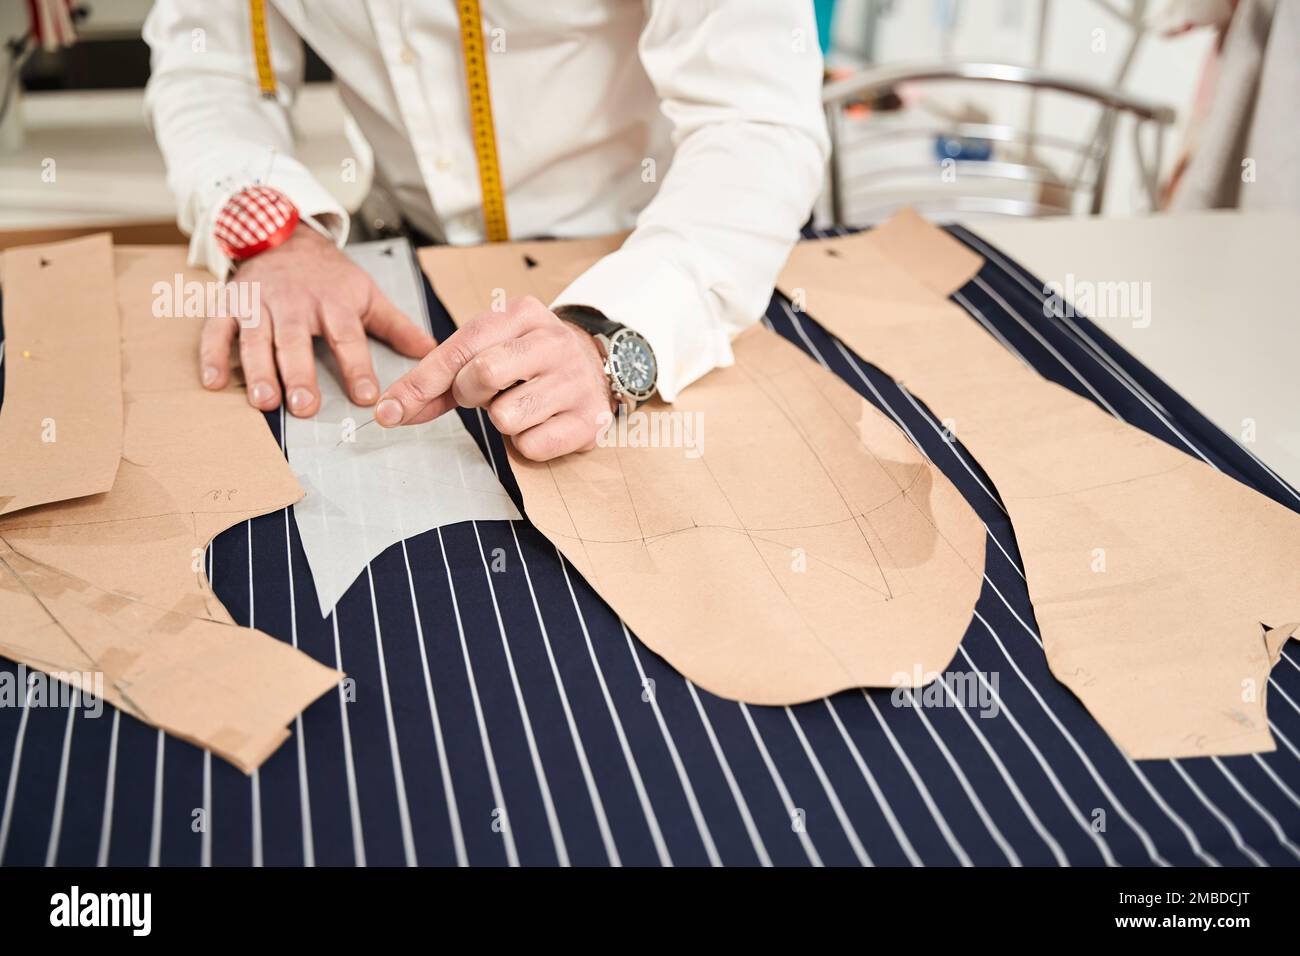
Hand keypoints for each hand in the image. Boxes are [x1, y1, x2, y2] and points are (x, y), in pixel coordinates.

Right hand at [200, 224, 436, 415]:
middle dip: (300, 374)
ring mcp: (258, 303)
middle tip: (305, 406)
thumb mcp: (366, 293)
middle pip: (296, 341)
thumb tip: (431, 352)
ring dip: (258, 371)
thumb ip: (396, 326)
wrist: (283, 235)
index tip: (367, 396)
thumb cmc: (329, 275)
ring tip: (264, 402)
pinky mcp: (230, 303)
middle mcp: (294, 303)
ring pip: (256, 339)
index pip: (348, 337)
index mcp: (332, 302)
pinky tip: (214, 383)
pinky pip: (216, 329)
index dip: (357, 367)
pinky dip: (212, 355)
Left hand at [375, 296, 614, 461]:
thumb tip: (391, 410)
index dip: (421, 381)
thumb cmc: (527, 362)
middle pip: (483, 374)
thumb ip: (439, 379)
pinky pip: (532, 446)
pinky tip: (540, 423)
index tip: (390, 410)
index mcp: (522, 315)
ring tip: (519, 404)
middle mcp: (552, 342)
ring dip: (501, 420)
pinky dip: (526, 443)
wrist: (595, 365)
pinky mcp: (588, 419)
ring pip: (506, 416)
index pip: (462, 347)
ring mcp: (574, 380)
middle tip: (485, 394)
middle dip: (470, 394)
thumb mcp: (488, 351)